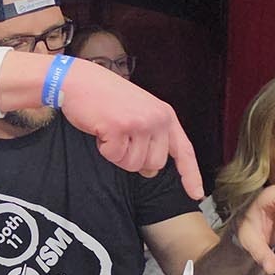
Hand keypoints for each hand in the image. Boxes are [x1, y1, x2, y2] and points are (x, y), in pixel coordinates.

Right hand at [57, 60, 203, 198]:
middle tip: (121, 138)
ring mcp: (139, 123)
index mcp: (165, 115)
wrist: (78, 80)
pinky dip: (103, 149)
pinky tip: (100, 129)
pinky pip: (113, 157)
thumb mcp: (139, 112)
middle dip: (134, 159)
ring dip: (117, 154)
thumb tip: (150, 171)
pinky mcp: (119, 128)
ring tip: (110, 130)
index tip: (196, 194)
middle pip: (154, 165)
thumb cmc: (105, 98)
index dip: (190, 174)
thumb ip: (151, 138)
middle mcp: (157, 119)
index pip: (184, 150)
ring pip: (133, 164)